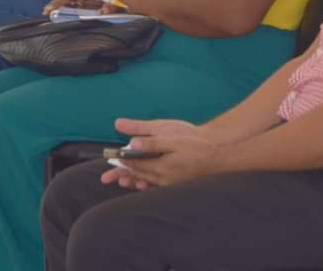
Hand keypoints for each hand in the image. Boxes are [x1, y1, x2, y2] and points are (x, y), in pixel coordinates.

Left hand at [100, 118, 216, 189]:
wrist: (218, 155)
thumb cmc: (197, 145)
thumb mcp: (173, 138)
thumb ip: (151, 142)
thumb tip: (131, 142)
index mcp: (160, 166)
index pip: (135, 164)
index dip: (121, 161)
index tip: (110, 158)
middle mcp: (163, 177)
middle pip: (137, 176)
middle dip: (121, 175)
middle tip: (105, 178)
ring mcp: (169, 182)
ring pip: (146, 182)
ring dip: (132, 181)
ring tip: (121, 181)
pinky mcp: (175, 182)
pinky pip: (156, 185)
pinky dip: (147, 184)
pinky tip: (144, 183)